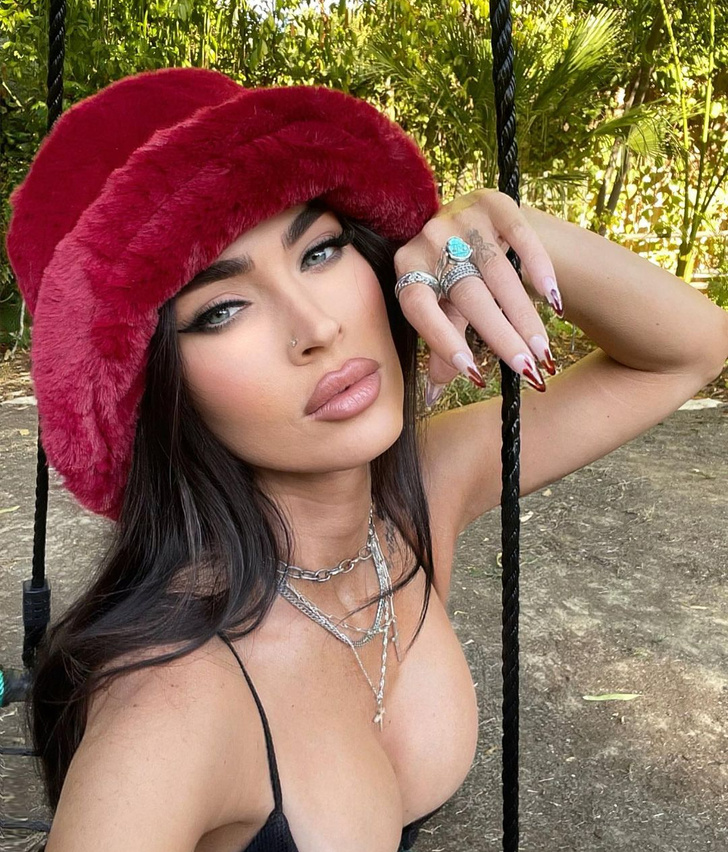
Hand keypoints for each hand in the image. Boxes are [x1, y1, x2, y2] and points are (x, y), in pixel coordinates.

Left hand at [392, 189, 562, 402]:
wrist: (465, 218)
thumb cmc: (449, 273)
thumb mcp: (440, 305)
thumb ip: (440, 345)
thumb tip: (432, 397)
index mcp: (408, 268)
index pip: (419, 308)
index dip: (443, 341)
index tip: (472, 373)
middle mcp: (431, 240)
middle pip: (467, 294)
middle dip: (500, 336)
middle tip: (526, 369)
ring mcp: (463, 218)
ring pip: (497, 272)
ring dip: (524, 315)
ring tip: (543, 351)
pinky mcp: (495, 203)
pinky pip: (520, 235)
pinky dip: (538, 267)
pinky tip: (553, 300)